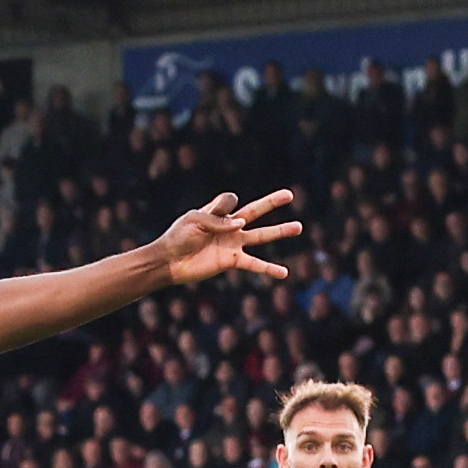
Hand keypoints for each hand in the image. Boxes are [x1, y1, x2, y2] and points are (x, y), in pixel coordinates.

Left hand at [160, 190, 298, 285]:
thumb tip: (240, 224)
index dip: (226, 204)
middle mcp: (228, 226)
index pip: (230, 200)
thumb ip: (217, 219)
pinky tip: (284, 272)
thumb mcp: (194, 220)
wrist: (168, 261)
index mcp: (216, 212)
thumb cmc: (177, 237)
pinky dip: (268, 268)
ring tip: (298, 227)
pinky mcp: (231, 261)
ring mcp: (232, 243)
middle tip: (290, 194)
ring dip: (280, 231)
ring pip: (261, 235)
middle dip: (272, 203)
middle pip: (254, 211)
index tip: (216, 212)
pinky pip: (254, 264)